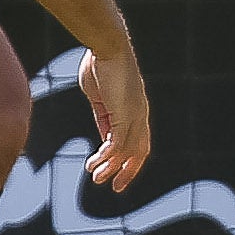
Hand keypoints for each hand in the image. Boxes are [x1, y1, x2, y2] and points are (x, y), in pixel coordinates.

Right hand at [69, 45, 150, 192]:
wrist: (106, 47)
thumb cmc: (99, 65)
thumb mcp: (100, 97)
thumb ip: (103, 117)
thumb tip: (104, 137)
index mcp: (135, 110)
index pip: (138, 141)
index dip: (128, 159)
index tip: (114, 171)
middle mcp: (140, 115)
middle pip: (140, 151)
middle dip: (128, 171)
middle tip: (116, 187)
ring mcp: (135, 116)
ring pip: (127, 151)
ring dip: (111, 167)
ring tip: (96, 179)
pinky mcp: (125, 115)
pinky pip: (117, 144)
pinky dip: (106, 157)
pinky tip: (94, 164)